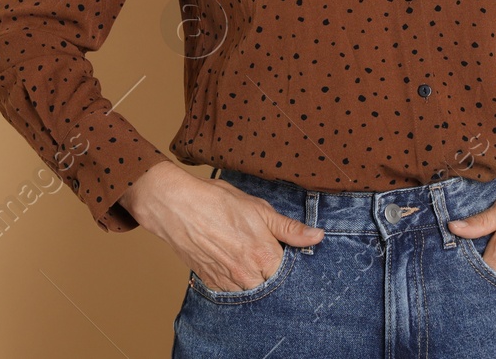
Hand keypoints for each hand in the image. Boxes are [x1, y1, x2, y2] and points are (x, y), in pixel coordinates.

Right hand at [120, 161, 324, 291]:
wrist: (177, 207)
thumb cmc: (218, 202)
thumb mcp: (260, 209)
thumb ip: (290, 228)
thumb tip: (318, 237)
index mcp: (264, 255)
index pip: (289, 273)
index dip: (290, 263)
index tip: (287, 252)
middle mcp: (247, 274)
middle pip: (271, 286)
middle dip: (273, 274)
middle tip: (265, 254)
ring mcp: (227, 281)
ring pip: (251, 292)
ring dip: (254, 280)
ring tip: (248, 257)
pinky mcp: (211, 283)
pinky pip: (231, 292)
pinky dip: (235, 282)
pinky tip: (233, 264)